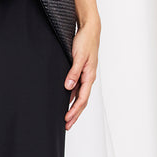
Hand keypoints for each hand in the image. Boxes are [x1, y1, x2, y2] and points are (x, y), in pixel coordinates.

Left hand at [64, 15, 99, 129]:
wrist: (90, 30)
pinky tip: (66, 102)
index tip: (67, 119)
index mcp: (89, 76)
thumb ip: (73, 72)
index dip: (74, 110)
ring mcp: (85, 76)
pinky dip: (72, 98)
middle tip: (67, 126)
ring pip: (80, 96)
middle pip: (82, 101)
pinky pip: (77, 89)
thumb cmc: (85, 42)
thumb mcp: (78, 57)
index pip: (82, 99)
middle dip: (75, 115)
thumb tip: (68, 87)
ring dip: (74, 108)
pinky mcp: (81, 72)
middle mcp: (88, 78)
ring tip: (67, 119)